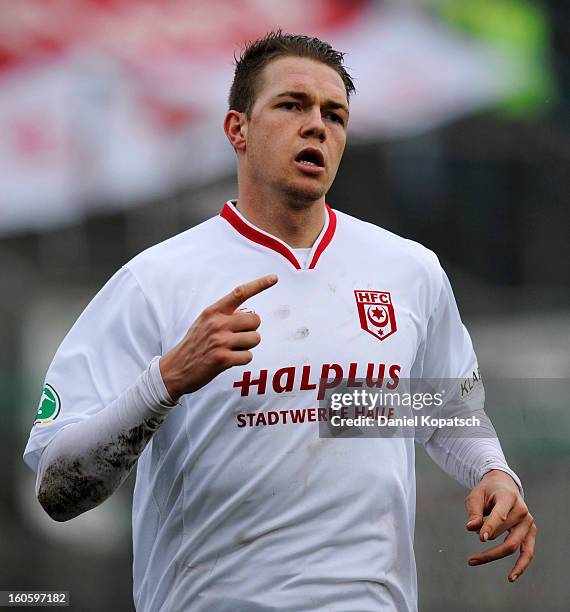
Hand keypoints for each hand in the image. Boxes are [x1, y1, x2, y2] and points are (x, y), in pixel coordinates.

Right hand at [159, 274, 277, 400]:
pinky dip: (242, 359)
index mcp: (213, 311)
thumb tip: (249, 315)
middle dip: (251, 330)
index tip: (274, 278)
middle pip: (255, 320)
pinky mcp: (222, 359)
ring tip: (231, 349)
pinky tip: (228, 360)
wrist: (175, 368)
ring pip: (255, 338)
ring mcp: (220, 341)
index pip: (240, 293)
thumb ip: (225, 316)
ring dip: (247, 346)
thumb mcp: (205, 322)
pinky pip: (248, 356)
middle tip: (236, 338)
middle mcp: (217, 323)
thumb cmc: (195, 345)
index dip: (259, 284)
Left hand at [465, 469, 535, 581]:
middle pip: (506, 535)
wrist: (503, 486)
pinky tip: (511, 577)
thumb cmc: (487, 491)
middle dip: (487, 547)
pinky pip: (528, 552)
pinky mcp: (530, 532)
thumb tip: (471, 528)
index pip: (500, 515)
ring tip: (477, 563)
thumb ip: (474, 512)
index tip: (481, 538)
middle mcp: (522, 511)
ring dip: (495, 556)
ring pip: (514, 546)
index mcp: (509, 498)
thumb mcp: (476, 496)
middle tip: (470, 559)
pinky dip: (521, 565)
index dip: (490, 527)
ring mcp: (528, 523)